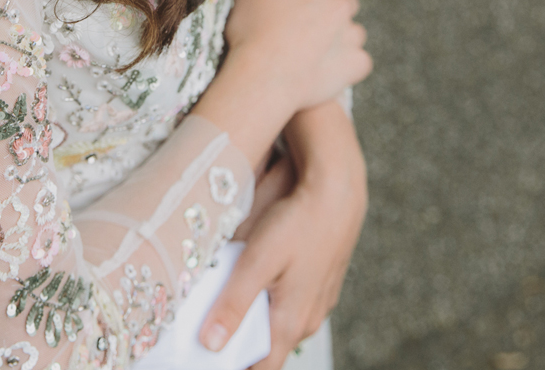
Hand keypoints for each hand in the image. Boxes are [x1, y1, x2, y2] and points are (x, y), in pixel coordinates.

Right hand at [192, 0, 370, 168]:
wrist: (261, 81)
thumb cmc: (250, 33)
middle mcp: (338, 6)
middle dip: (332, 7)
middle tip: (306, 24)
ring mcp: (350, 36)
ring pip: (355, 29)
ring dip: (341, 35)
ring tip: (314, 49)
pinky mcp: (355, 64)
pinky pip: (361, 59)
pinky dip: (349, 62)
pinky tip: (328, 67)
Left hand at [199, 102, 367, 368]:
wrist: (338, 191)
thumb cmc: (298, 223)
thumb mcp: (257, 262)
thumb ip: (234, 304)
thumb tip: (211, 344)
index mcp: (291, 321)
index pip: (262, 368)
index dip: (235, 368)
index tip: (208, 361)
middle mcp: (308, 318)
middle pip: (268, 345)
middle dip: (240, 344)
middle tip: (206, 334)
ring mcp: (317, 301)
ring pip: (278, 321)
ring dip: (253, 319)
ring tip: (223, 306)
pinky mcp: (319, 281)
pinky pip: (289, 301)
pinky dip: (268, 299)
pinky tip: (251, 279)